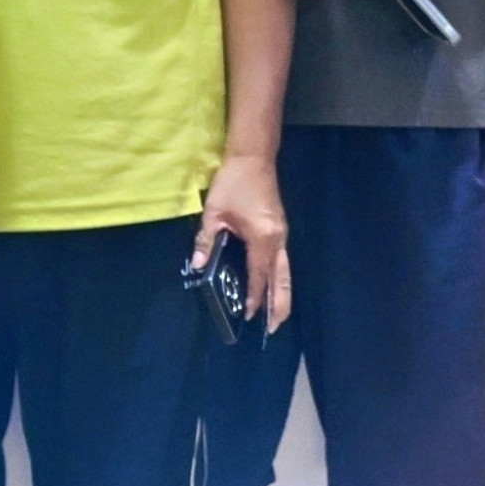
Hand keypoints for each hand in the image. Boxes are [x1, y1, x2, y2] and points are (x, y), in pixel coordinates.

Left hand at [196, 150, 291, 328]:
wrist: (253, 157)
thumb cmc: (233, 182)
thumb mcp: (214, 211)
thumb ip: (206, 239)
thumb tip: (199, 265)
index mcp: (263, 238)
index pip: (259, 275)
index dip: (254, 297)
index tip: (248, 315)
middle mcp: (277, 240)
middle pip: (282, 279)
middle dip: (278, 305)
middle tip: (273, 327)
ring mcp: (282, 234)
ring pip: (285, 271)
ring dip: (282, 294)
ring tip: (277, 315)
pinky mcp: (280, 229)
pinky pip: (282, 261)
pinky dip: (279, 278)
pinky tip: (272, 287)